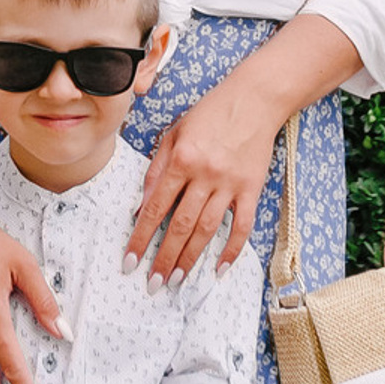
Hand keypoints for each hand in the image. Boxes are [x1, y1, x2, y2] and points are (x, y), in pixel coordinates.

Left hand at [128, 66, 278, 285]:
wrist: (254, 99)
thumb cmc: (210, 113)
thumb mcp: (174, 132)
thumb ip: (157, 169)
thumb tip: (142, 206)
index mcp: (181, 159)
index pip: (155, 207)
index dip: (141, 237)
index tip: (130, 261)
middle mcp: (204, 174)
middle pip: (180, 225)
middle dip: (164, 257)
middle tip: (153, 284)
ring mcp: (230, 184)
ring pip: (207, 229)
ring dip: (190, 258)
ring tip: (176, 280)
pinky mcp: (251, 189)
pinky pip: (242, 226)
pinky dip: (231, 249)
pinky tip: (218, 268)